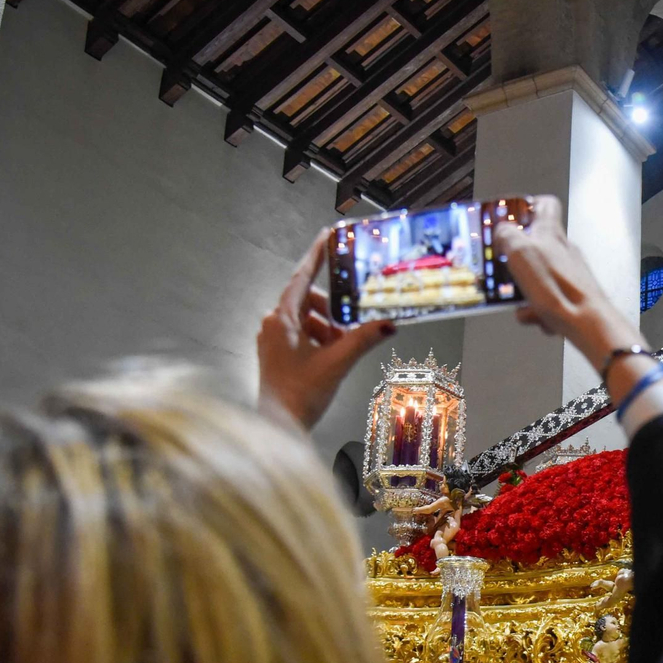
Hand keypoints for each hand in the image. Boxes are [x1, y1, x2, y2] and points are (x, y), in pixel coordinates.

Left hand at [258, 228, 395, 428]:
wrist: (279, 427)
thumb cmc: (300, 395)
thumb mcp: (337, 363)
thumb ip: (364, 339)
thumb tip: (389, 324)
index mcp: (282, 319)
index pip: (303, 277)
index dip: (317, 255)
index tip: (328, 235)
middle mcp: (273, 324)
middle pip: (309, 301)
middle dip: (333, 313)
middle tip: (352, 328)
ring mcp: (273, 339)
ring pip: (308, 320)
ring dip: (328, 330)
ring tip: (341, 351)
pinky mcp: (277, 353)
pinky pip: (302, 335)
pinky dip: (320, 341)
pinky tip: (332, 358)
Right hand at [494, 195, 641, 363]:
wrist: (587, 322)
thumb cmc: (557, 287)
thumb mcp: (521, 252)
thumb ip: (507, 235)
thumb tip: (501, 230)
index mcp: (550, 233)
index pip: (544, 204)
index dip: (526, 207)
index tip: (509, 219)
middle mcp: (563, 250)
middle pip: (535, 247)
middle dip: (516, 264)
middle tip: (504, 274)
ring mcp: (569, 273)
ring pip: (538, 279)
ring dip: (525, 294)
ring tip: (523, 306)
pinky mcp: (573, 295)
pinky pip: (547, 301)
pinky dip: (538, 311)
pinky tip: (538, 317)